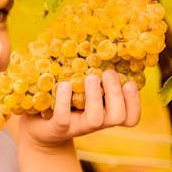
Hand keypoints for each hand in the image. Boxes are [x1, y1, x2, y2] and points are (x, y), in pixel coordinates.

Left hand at [18, 69, 140, 147]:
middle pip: (118, 116)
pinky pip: (63, 118)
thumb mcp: (80, 89)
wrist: (36, 128)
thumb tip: (99, 43)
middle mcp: (94, 122)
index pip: (130, 118)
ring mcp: (76, 127)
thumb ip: (92, 75)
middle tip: (108, 73)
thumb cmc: (63, 102)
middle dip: (117, 93)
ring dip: (95, 96)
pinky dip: (64, 100)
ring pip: (95, 119)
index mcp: (104, 113)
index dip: (134, 102)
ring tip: (90, 77)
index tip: (130, 82)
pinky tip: (65, 85)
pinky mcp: (56, 128)